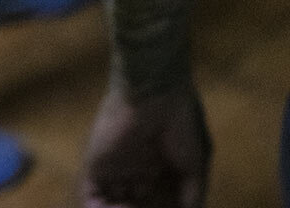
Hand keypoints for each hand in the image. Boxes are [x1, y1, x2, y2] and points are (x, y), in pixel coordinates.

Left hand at [82, 83, 211, 207]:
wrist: (156, 92)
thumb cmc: (182, 124)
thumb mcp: (197, 162)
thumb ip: (193, 193)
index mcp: (161, 170)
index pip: (158, 203)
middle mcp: (138, 173)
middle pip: (137, 206)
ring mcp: (116, 172)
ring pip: (112, 206)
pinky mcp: (96, 168)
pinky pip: (92, 199)